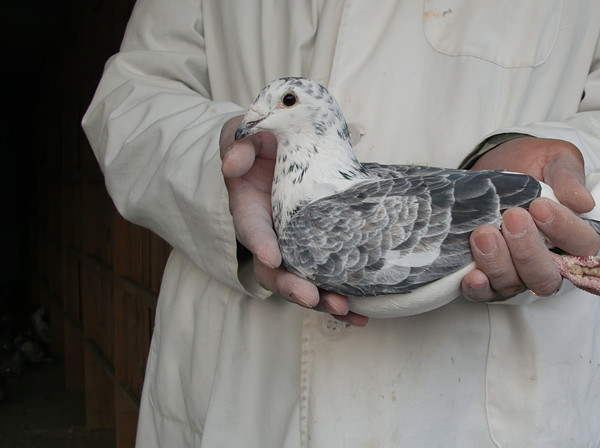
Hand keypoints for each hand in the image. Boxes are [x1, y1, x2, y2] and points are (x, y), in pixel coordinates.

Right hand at [220, 115, 366, 324]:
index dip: (260, 244)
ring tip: (343, 309)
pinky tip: (362, 315)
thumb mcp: (243, 132)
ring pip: (302, 280)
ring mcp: (293, 245)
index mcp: (249, 207)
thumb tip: (234, 164)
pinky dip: (342, 298)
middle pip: (274, 269)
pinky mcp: (317, 249)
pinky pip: (327, 277)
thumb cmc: (260, 140)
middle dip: (291, 286)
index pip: (250, 228)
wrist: (282, 145)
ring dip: (320, 299)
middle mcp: (270, 234)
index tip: (272, 258)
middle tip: (311, 297)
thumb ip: (236, 144)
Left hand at [461, 137, 599, 301]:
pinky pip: (486, 293)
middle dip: (528, 252)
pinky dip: (479, 288)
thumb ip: (569, 177)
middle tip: (512, 218)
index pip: (582, 246)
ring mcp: (519, 272)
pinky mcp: (490, 276)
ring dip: (498, 263)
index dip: (564, 230)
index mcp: (575, 235)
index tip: (540, 206)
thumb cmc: (534, 163)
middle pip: (547, 277)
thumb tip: (583, 202)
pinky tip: (472, 275)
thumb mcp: (556, 159)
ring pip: (515, 285)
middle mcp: (550, 261)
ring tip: (484, 234)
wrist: (496, 160)